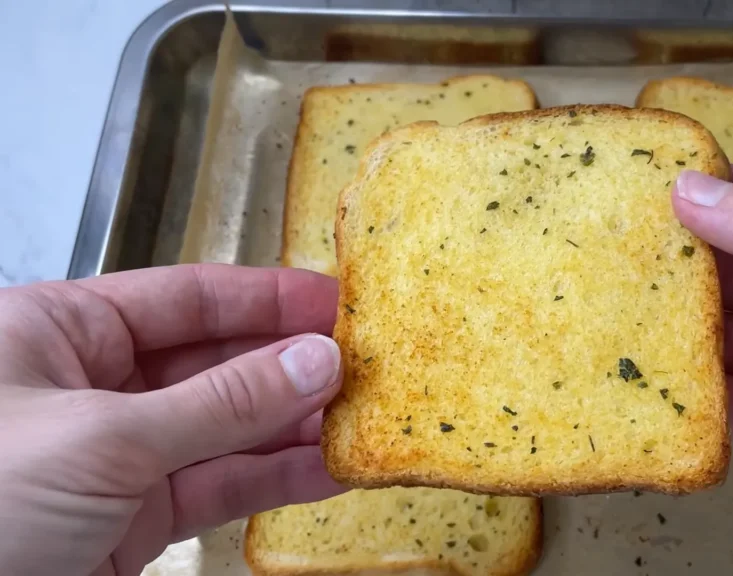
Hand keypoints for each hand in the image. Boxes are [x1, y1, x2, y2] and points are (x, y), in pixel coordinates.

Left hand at [0, 264, 344, 575]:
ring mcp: (119, 454)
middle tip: (370, 365)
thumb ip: (221, 402)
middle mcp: (94, 384)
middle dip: (292, 365)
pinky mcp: (134, 519)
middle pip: (216, 361)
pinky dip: (275, 478)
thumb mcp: (103, 438)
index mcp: (62, 330)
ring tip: (368, 417)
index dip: (267, 297)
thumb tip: (317, 362)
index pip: (187, 296)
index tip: (339, 300)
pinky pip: (219, 485)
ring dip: (296, 425)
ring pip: (226, 428)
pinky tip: (331, 469)